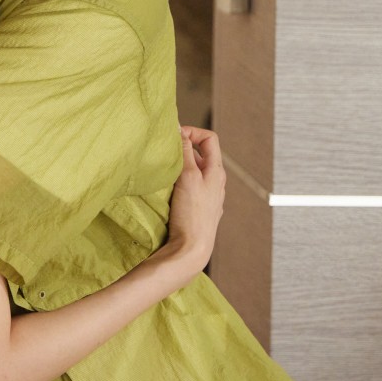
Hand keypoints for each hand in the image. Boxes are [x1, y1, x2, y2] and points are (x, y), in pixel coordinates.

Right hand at [164, 126, 225, 273]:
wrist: (191, 249)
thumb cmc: (192, 215)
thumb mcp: (188, 177)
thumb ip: (185, 153)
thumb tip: (181, 131)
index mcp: (216, 171)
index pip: (209, 138)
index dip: (192, 132)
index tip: (174, 137)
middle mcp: (215, 182)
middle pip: (200, 153)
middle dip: (183, 149)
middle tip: (166, 152)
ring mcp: (207, 196)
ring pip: (193, 171)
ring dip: (179, 166)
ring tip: (165, 169)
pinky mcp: (198, 208)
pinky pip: (189, 186)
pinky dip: (178, 181)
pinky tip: (168, 188)